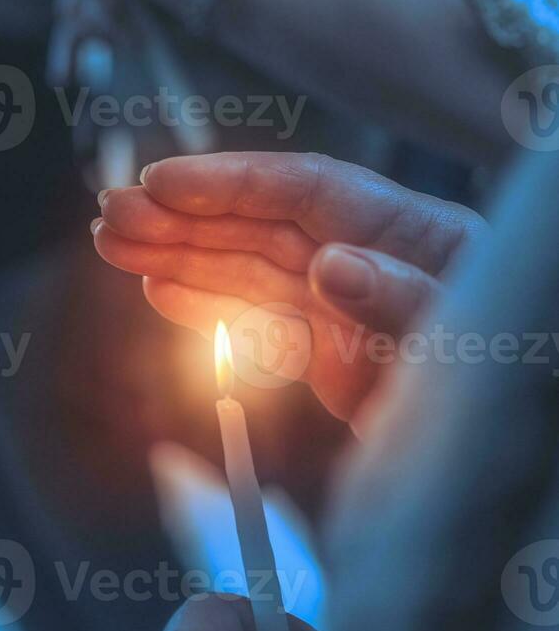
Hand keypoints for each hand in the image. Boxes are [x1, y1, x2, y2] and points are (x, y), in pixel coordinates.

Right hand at [92, 152, 485, 426]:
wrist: (524, 449)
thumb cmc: (513, 374)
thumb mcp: (472, 333)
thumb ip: (406, 299)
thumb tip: (332, 265)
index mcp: (414, 235)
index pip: (305, 191)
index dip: (231, 183)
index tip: (163, 181)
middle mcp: (370, 263)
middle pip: (261, 229)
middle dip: (183, 219)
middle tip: (112, 214)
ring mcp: (345, 312)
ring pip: (247, 274)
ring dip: (179, 258)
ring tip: (116, 244)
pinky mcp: (331, 360)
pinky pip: (258, 326)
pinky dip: (209, 309)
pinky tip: (162, 291)